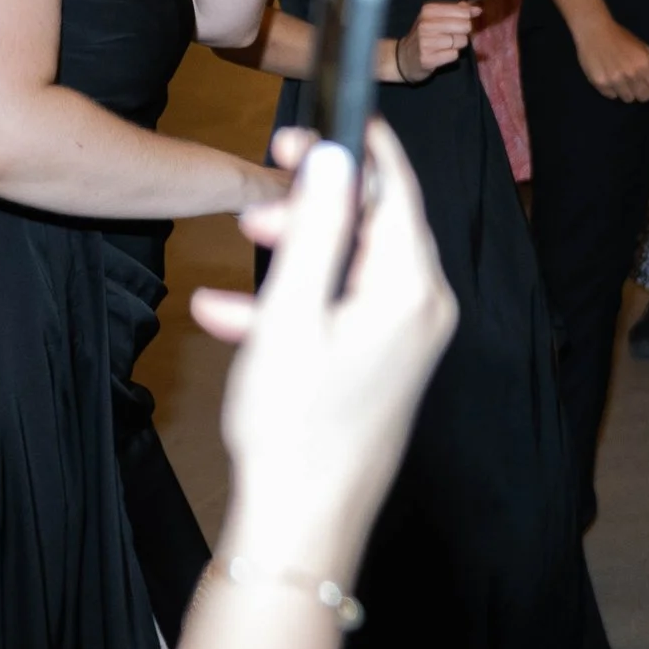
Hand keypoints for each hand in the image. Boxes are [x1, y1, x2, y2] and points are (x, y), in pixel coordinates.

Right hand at [197, 121, 456, 576]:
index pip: (398, 192)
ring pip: (349, 269)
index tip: (315, 126)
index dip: (358, 151)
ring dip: (293, 256)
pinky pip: (340, 312)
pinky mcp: (383, 363)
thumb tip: (335, 159)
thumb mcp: (291, 314)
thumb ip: (314, 230)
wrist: (302, 522)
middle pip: (374, 227)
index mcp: (412, 289)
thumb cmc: (296, 424)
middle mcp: (422, 308)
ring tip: (238, 247)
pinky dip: (292, 306)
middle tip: (260, 193)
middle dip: (314, 206)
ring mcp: (406, 338)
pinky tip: (225, 313)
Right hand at [395, 1, 479, 81]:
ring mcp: (426, 42)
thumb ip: (457, 10)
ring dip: (457, 45)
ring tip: (444, 46)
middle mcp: (426, 24)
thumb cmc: (424, 35)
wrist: (403, 58)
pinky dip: (451, 55)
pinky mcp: (428, 59)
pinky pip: (454, 55)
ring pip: (461, 41)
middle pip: (465, 26)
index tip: (461, 22)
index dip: (467, 18)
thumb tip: (477, 9)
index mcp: (429, 10)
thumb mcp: (435, 17)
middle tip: (451, 36)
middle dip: (463, 32)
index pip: (463, 11)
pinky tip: (441, 54)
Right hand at [573, 11, 648, 101]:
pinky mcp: (600, 83)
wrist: (594, 31)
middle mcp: (631, 74)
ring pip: (628, 99)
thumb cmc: (622, 38)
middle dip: (642, 89)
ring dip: (627, 91)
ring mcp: (614, 80)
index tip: (647, 78)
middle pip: (644, 97)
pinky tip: (609, 76)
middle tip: (634, 78)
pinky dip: (612, 90)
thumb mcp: (645, 48)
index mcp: (645, 64)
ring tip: (621, 77)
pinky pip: (612, 96)